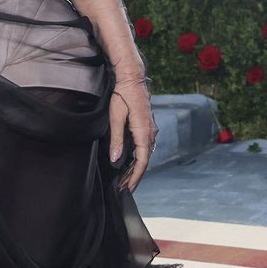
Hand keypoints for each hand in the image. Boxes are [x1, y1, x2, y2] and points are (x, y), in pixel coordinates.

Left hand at [108, 71, 154, 191]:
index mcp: (144, 133)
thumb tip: (116, 159)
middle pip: (144, 161)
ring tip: (123, 179)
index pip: (142, 161)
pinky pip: (144, 147)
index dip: (135, 177)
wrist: (132, 79)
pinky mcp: (146, 127)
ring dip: (134, 168)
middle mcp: (150, 133)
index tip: (128, 188)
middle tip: (122, 188)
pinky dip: (136, 158)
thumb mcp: (116, 117)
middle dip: (133, 176)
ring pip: (144, 155)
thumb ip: (116, 140)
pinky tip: (128, 163)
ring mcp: (150, 130)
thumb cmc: (123, 95)